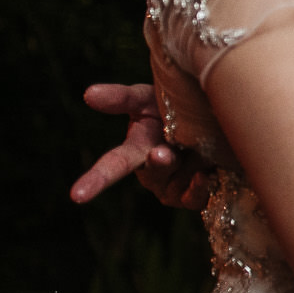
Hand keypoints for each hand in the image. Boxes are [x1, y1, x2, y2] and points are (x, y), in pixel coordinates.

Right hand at [70, 83, 213, 209]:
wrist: (217, 117)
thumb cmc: (176, 108)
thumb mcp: (148, 99)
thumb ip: (122, 98)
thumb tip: (89, 94)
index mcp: (138, 150)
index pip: (112, 165)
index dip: (95, 180)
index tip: (76, 195)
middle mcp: (154, 172)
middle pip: (151, 173)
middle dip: (158, 164)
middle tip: (161, 153)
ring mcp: (175, 186)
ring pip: (176, 184)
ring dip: (186, 169)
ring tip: (198, 156)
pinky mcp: (199, 195)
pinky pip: (197, 198)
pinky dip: (201, 187)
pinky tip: (207, 175)